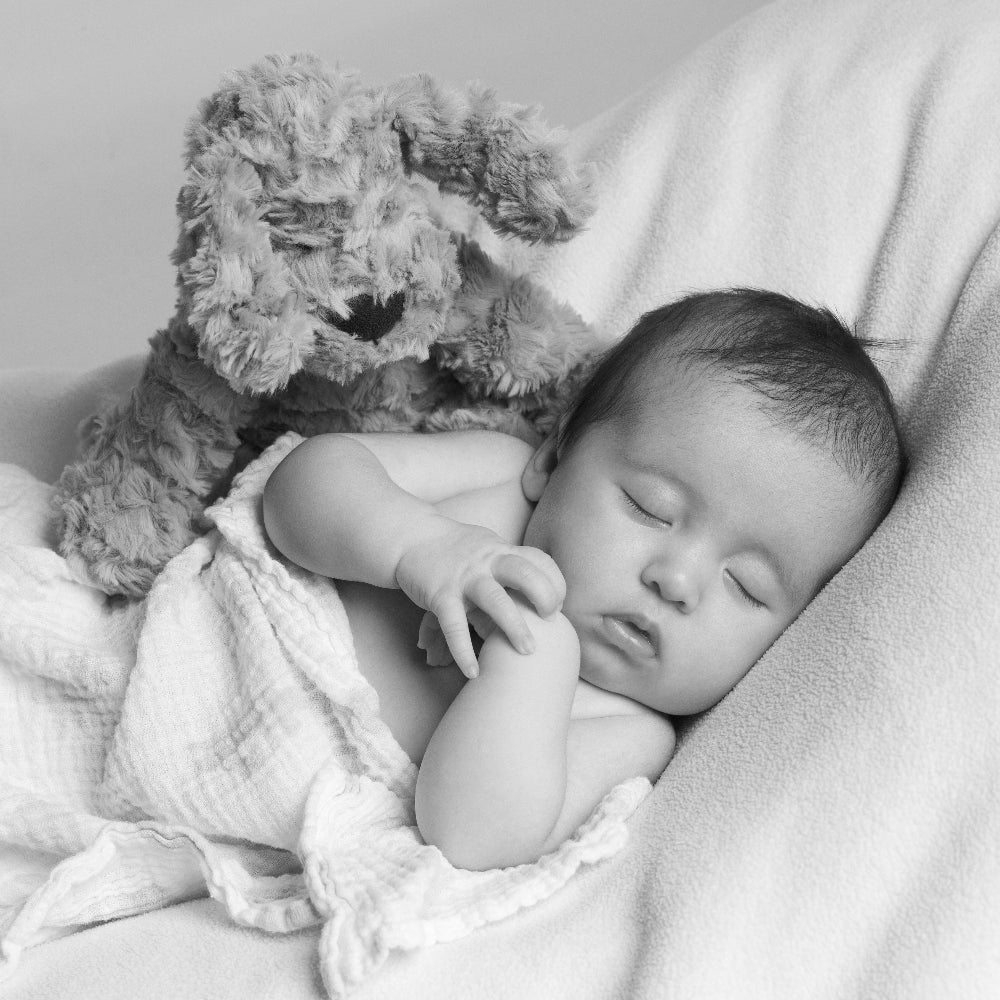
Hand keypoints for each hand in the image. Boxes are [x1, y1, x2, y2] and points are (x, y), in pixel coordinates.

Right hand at [395, 516, 564, 678]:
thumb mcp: (488, 546)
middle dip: (544, 598)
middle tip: (550, 621)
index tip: (557, 605)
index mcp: (501, 551)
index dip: (555, 583)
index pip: (539, 561)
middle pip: (525, 574)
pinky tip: (473, 672)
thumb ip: (510, 563)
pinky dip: (463, 651)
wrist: (411, 537)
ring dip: (514, 626)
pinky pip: (454, 626)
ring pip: (495, 600)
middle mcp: (486, 562)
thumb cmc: (455, 548)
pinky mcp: (440, 594)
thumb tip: (538, 588)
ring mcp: (463, 578)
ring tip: (528, 651)